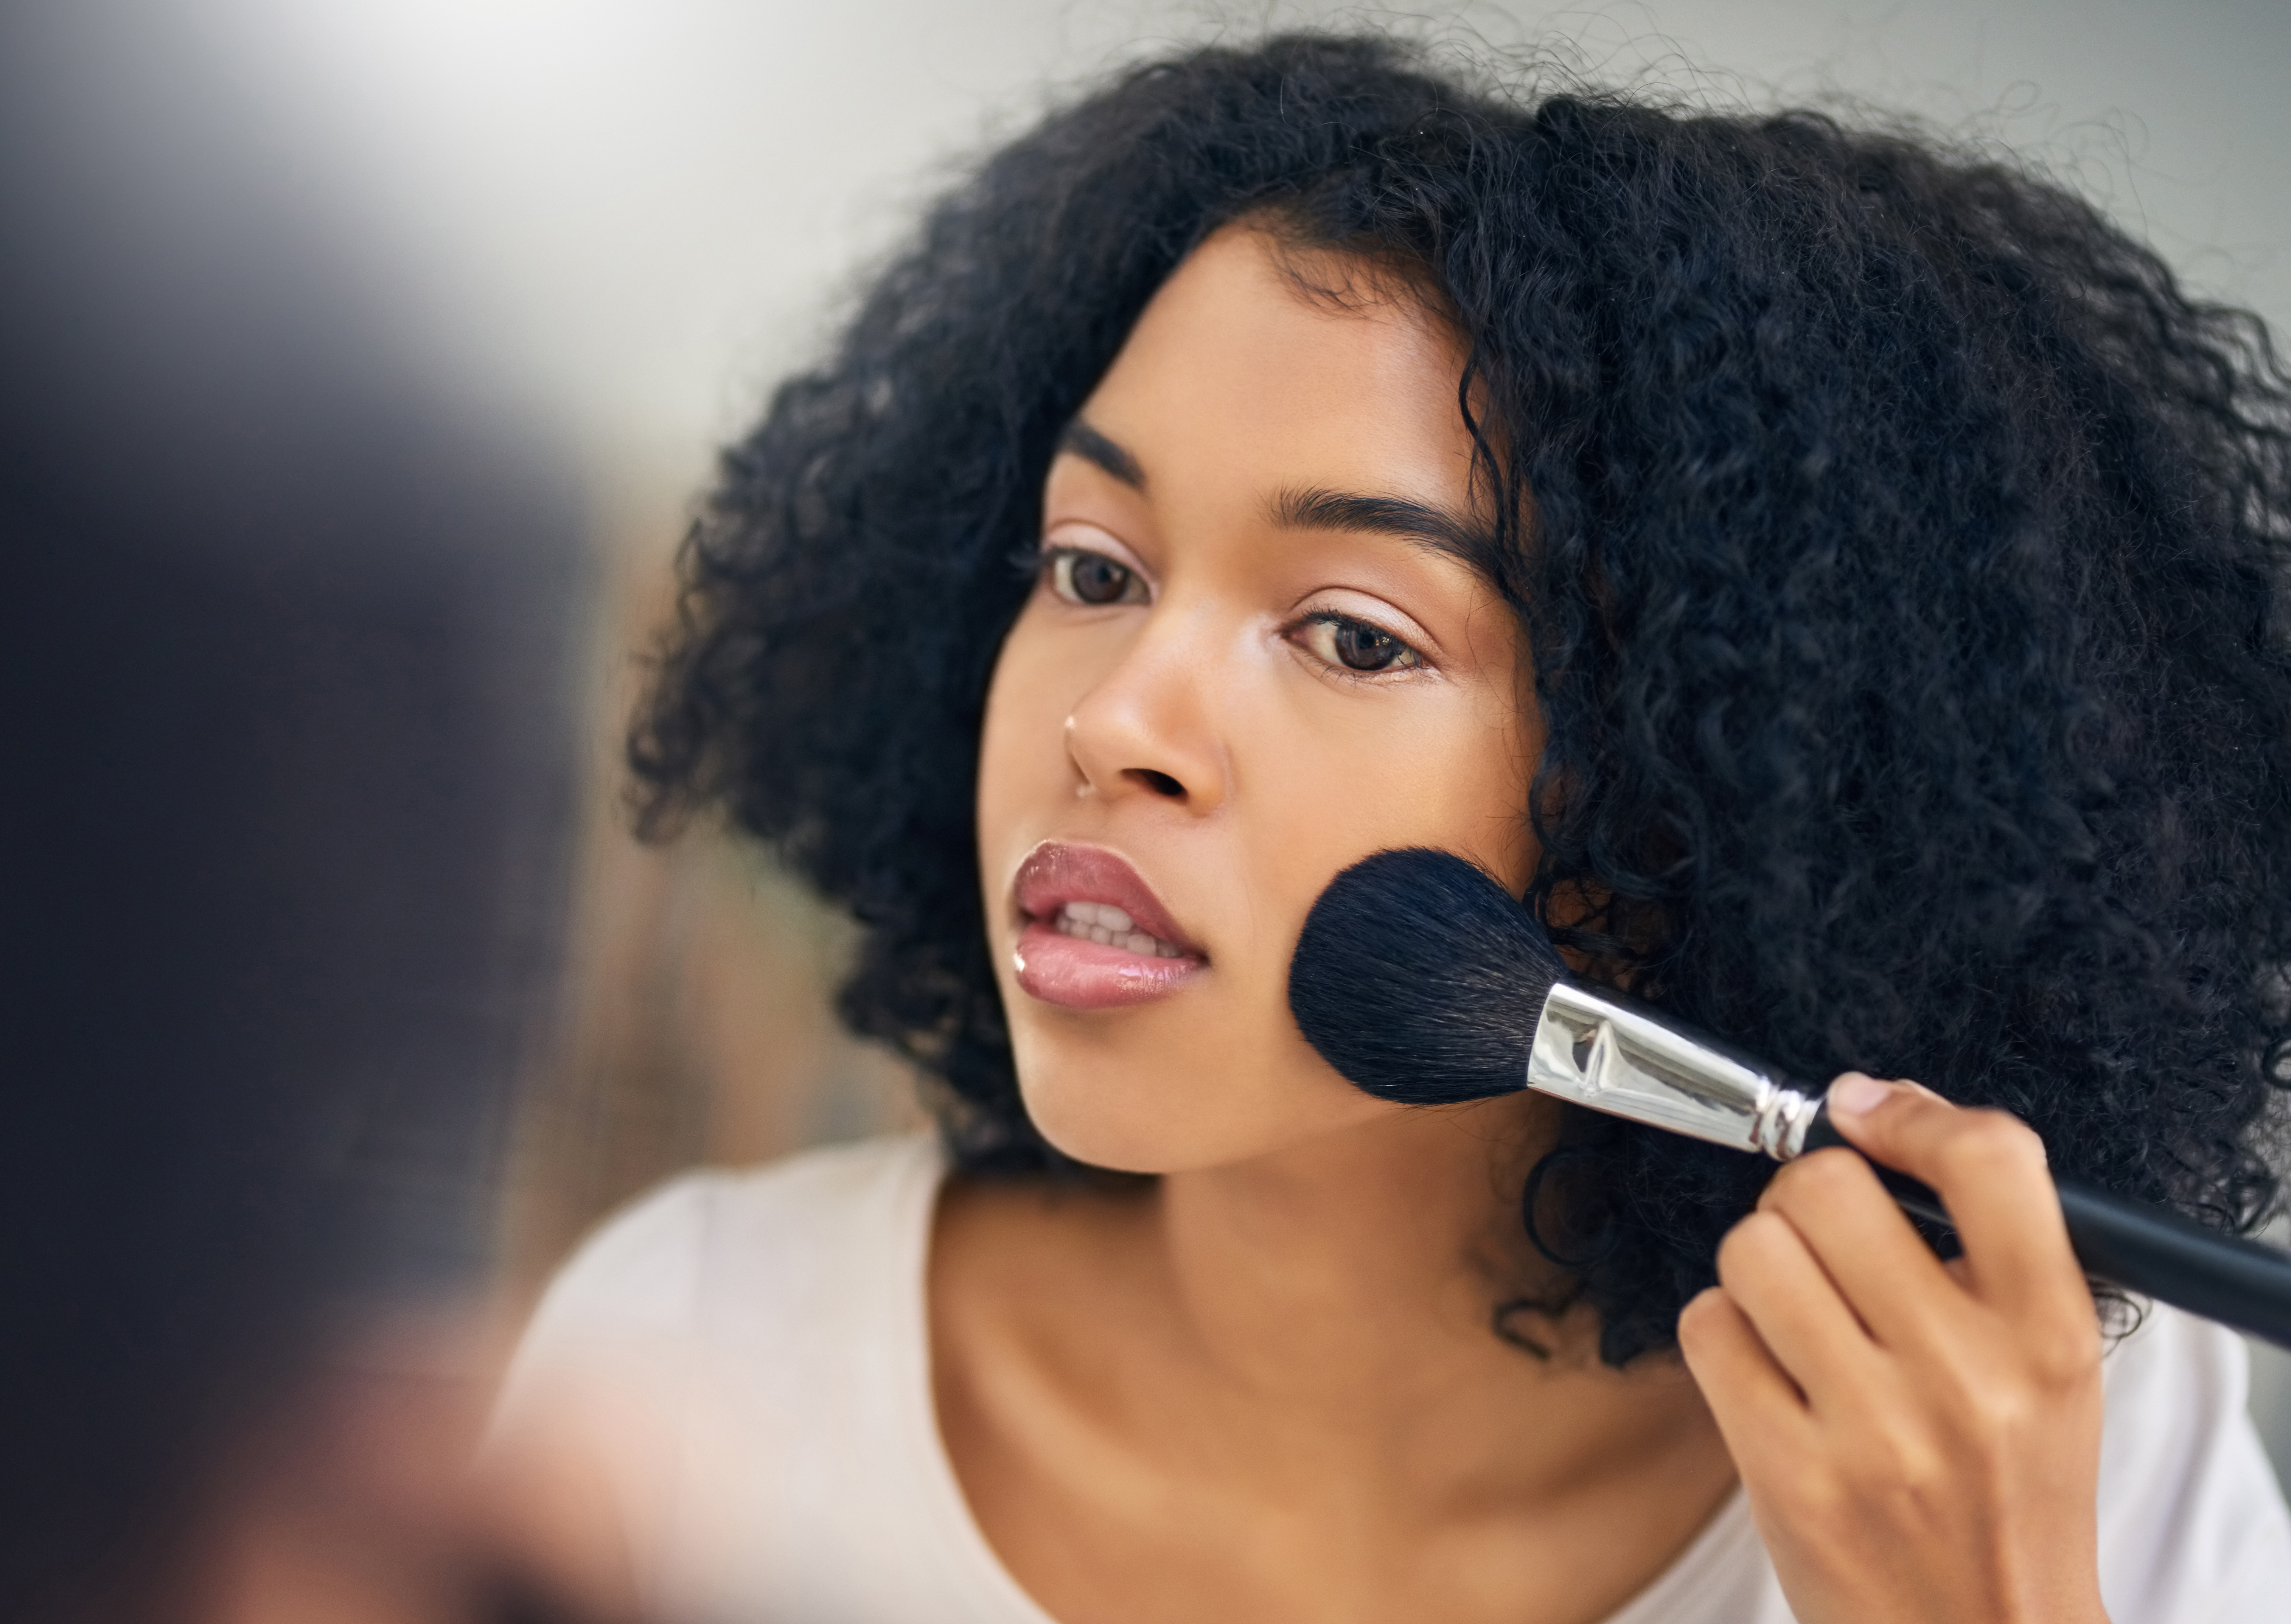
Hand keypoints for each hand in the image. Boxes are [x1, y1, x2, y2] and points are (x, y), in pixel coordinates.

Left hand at [1677, 1074, 2107, 1623]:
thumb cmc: (2004, 1494)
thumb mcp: (2044, 1367)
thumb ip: (1986, 1246)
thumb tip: (1874, 1113)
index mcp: (2048, 1336)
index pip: (1989, 1161)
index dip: (1909, 1115)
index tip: (1869, 1116)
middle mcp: (1966, 1376)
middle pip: (1824, 1188)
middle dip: (1807, 1198)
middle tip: (1826, 1244)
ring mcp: (1874, 1429)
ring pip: (1751, 1249)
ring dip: (1758, 1266)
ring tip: (1799, 1314)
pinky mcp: (1790, 1474)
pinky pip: (1707, 1328)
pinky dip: (1723, 1336)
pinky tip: (1768, 1373)